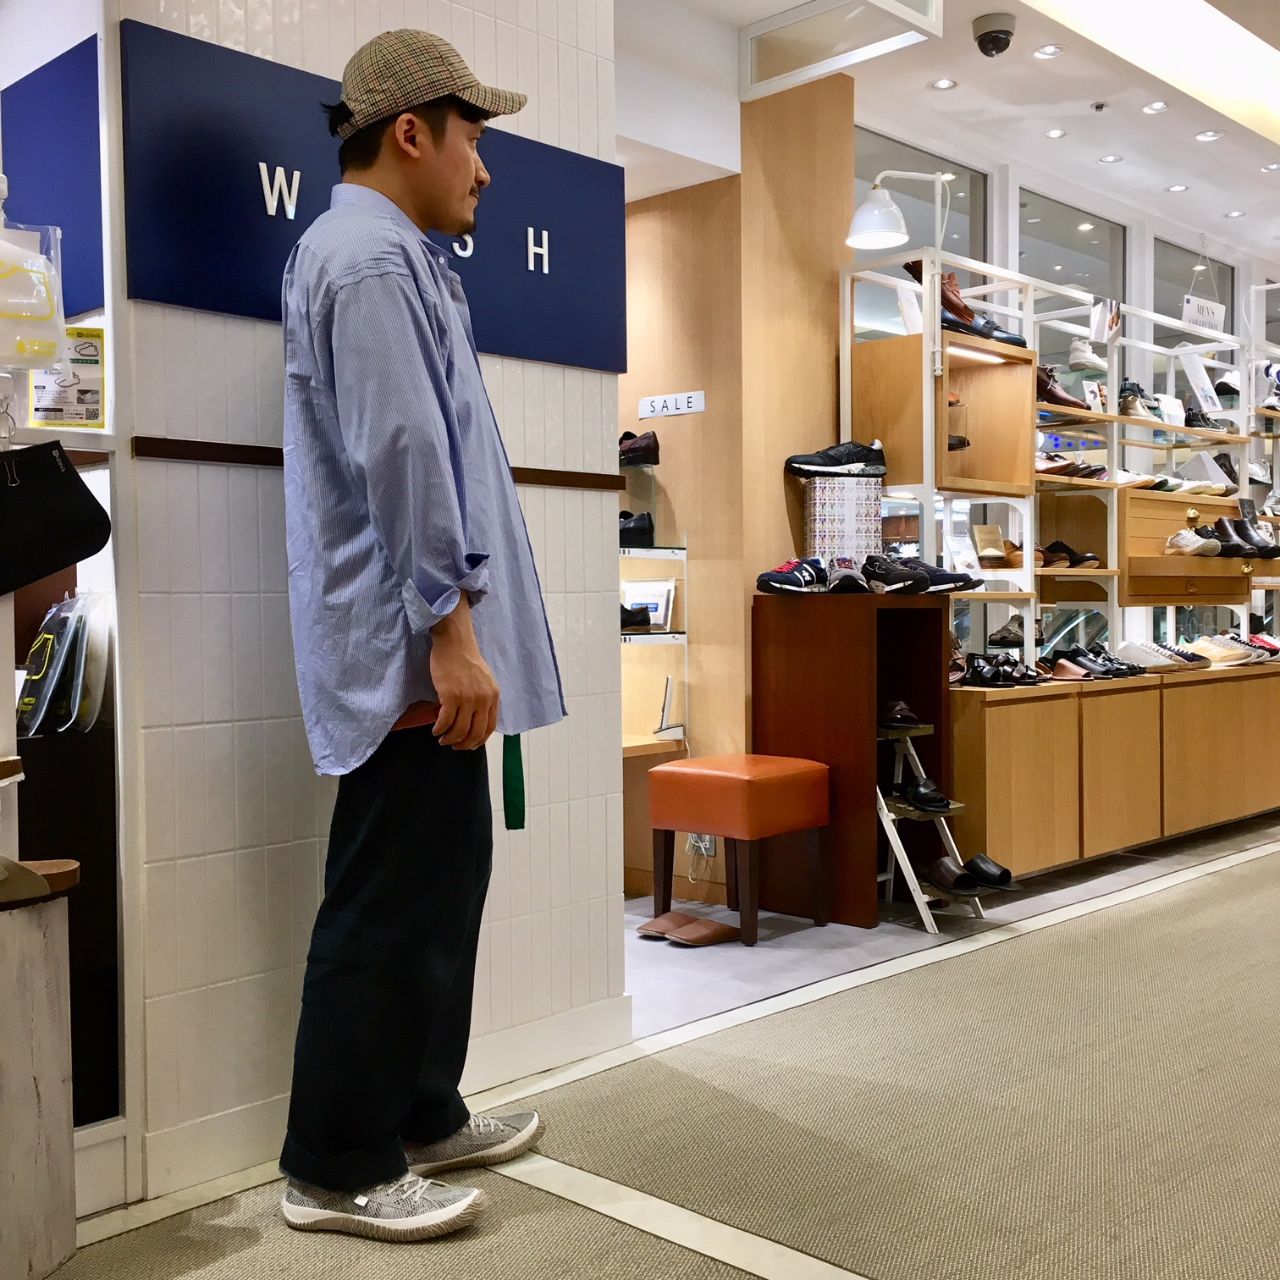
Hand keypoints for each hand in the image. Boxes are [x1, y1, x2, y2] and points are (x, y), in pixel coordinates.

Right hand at [430, 597, 499, 749]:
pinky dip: (439, 729)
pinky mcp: (450, 695)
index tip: (469, 745)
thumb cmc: (465, 659)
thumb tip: (476, 720)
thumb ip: (483, 698)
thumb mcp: (484, 680)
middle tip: (453, 746)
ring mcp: (467, 698)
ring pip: (459, 730)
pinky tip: (435, 730)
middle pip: (475, 733)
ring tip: (442, 738)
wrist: (454, 642)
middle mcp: (483, 699)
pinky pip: (445, 721)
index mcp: (493, 696)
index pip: (489, 727)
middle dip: (463, 745)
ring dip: (449, 739)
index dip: (478, 740)